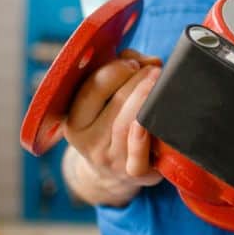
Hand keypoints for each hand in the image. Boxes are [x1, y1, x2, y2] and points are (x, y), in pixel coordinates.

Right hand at [63, 49, 162, 199]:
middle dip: (137, 80)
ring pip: (127, 123)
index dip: (115, 70)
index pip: (92, 88)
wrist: (115, 173)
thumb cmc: (113, 123)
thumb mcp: (105, 99)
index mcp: (74, 120)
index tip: (132, 63)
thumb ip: (120, 71)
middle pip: (115, 102)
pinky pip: (137, 153)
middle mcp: (87, 142)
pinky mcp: (132, 173)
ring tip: (159, 82)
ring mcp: (110, 159)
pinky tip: (154, 115)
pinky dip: (144, 133)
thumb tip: (146, 61)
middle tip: (153, 70)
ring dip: (146, 97)